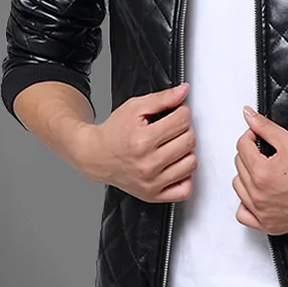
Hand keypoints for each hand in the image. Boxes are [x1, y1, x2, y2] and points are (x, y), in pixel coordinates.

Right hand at [76, 83, 196, 201]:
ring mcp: (151, 182)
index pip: (182, 121)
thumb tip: (183, 91)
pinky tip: (174, 166)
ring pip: (191, 164)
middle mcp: (147, 164)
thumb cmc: (114, 132)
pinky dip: (185, 177)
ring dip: (186, 152)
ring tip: (172, 146)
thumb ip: (162, 98)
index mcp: (142, 140)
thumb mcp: (135, 108)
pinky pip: (185, 190)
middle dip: (184, 130)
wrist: (96, 156)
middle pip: (189, 141)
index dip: (182, 112)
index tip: (176, 113)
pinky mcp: (153, 195)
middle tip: (172, 129)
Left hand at [232, 105, 287, 234]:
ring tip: (262, 172)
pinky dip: (245, 204)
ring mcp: (260, 211)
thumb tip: (248, 115)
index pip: (242, 146)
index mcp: (260, 172)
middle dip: (249, 154)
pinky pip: (243, 214)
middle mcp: (257, 194)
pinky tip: (256, 195)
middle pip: (238, 165)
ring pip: (238, 187)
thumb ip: (265, 127)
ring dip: (246, 176)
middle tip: (264, 153)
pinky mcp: (266, 224)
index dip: (251, 136)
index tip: (258, 137)